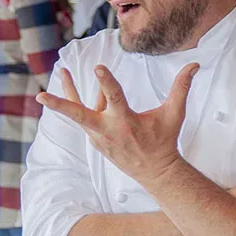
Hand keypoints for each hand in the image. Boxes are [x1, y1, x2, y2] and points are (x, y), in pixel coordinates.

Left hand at [36, 63, 200, 184]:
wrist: (155, 171)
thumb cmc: (165, 139)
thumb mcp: (175, 114)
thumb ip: (182, 87)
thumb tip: (195, 64)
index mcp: (126, 122)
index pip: (114, 98)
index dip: (106, 82)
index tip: (97, 67)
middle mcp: (108, 130)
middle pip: (79, 115)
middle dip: (60, 105)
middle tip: (41, 96)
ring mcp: (98, 136)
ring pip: (79, 111)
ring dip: (66, 95)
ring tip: (61, 73)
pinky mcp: (95, 139)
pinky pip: (86, 116)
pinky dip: (83, 102)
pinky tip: (74, 86)